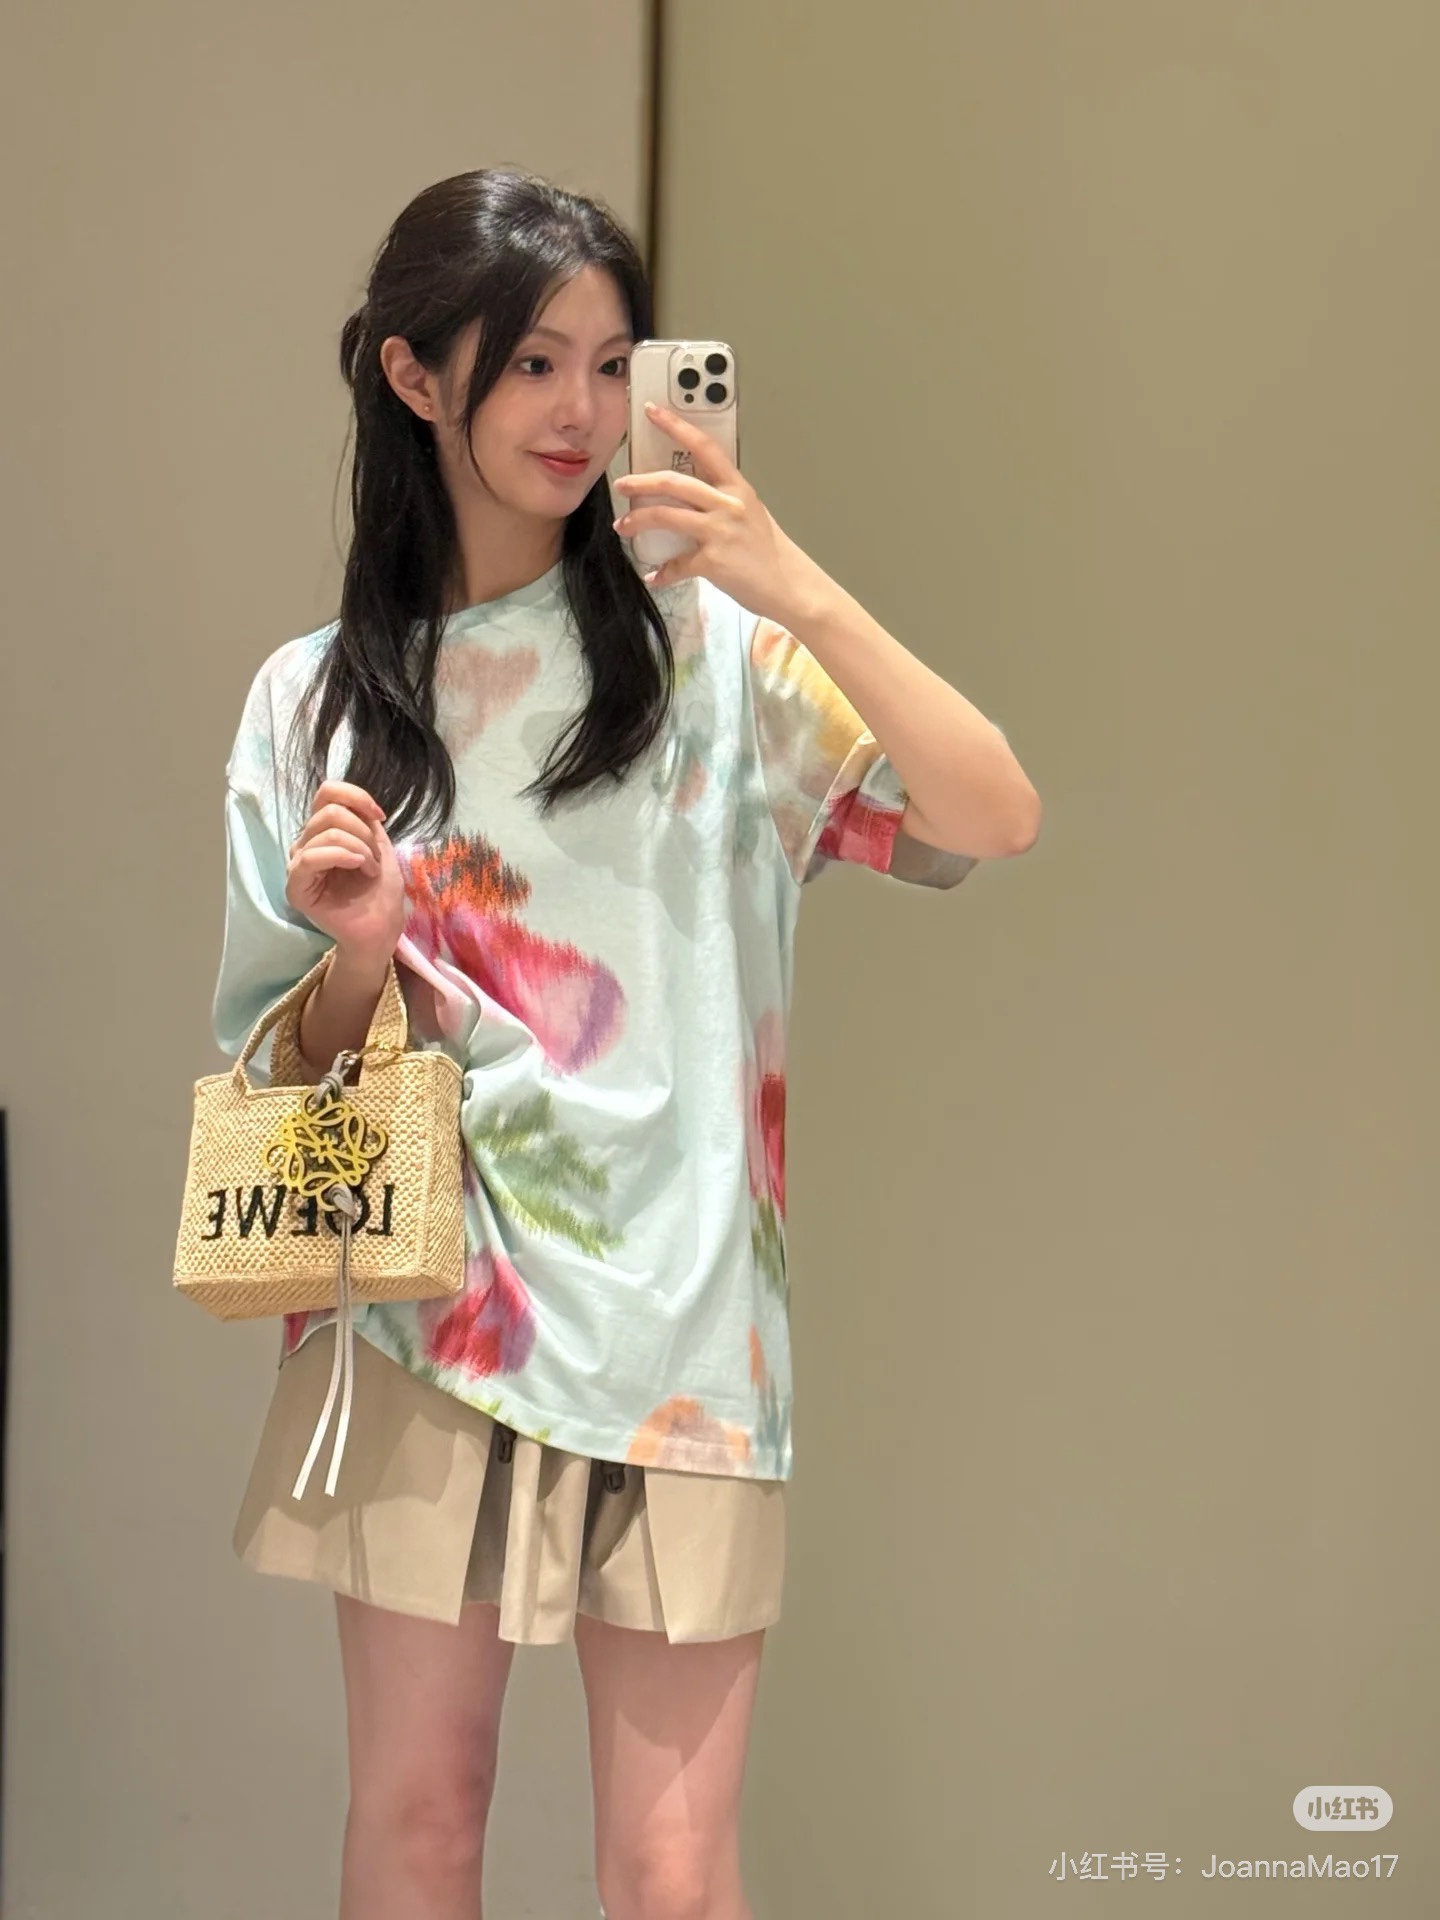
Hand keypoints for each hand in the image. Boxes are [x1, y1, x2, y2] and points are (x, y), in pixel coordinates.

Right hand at [285, 780, 405, 961]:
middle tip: (375, 858)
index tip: (379, 816)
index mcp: (325, 831)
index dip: (355, 796)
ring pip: (325, 832)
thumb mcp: (380, 847)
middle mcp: (308, 843)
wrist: (381, 929)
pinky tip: (358, 867)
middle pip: (329, 810)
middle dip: (363, 831)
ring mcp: (300, 864)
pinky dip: (341, 856)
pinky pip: (310, 857)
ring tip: (370, 870)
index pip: (327, 793)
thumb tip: (355, 802)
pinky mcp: (296, 886)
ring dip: (359, 848)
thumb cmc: (381, 892)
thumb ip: (365, 822)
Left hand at [612, 401, 827, 622]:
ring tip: (623, 526)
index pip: (703, 447)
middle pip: (674, 482)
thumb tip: (686, 493)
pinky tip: (655, 576)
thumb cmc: (767, 550)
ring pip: (667, 516)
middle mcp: (728, 504)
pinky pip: (677, 565)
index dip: (675, 426)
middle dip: (640, 482)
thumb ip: (720, 497)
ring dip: (638, 521)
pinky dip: (662, 573)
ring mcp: (720, 532)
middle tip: (621, 483)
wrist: (788, 585)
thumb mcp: (749, 511)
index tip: (653, 411)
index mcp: (736, 487)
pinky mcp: (713, 561)